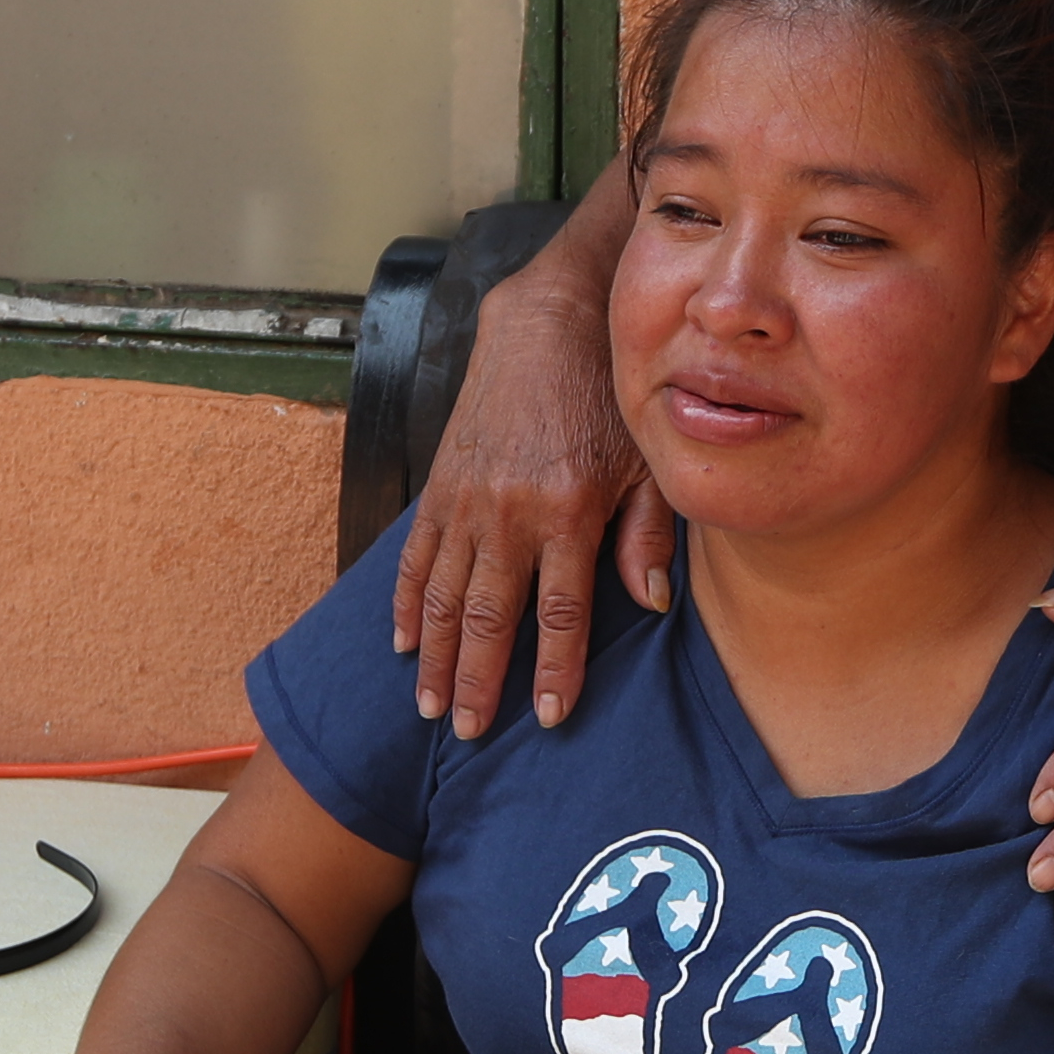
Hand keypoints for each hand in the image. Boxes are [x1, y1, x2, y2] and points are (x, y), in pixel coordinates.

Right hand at [393, 261, 673, 739]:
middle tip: (468, 731)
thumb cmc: (608, 394)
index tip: (546, 717)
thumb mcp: (646, 460)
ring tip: (429, 706)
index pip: (559, 613)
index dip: (553, 671)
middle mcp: (510, 513)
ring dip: (435, 656)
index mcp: (569, 512)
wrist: (548, 322)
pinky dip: (406, 602)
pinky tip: (402, 642)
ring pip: (442, 595)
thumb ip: (647, 533)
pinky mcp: (441, 483)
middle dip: (478, 680)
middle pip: (488, 617)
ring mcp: (467, 500)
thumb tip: (651, 603)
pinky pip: (416, 555)